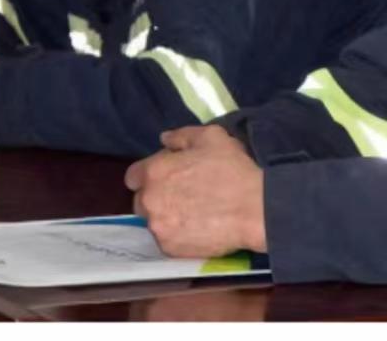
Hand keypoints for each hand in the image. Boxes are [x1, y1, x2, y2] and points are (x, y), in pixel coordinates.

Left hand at [126, 125, 267, 259]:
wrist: (253, 209)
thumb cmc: (231, 169)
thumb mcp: (209, 137)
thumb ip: (180, 136)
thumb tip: (163, 140)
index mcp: (154, 171)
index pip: (132, 177)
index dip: (148, 175)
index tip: (164, 177)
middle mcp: (150, 200)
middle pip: (141, 201)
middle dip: (155, 197)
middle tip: (180, 196)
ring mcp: (159, 228)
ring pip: (154, 222)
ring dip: (166, 217)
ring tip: (190, 214)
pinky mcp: (172, 250)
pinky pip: (167, 241)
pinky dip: (177, 236)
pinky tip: (196, 228)